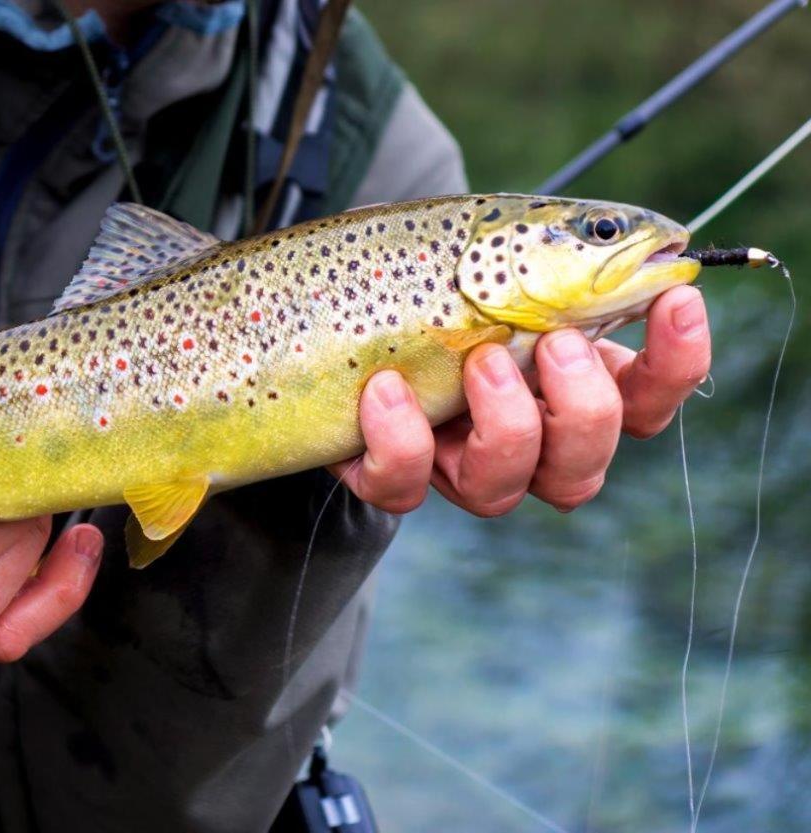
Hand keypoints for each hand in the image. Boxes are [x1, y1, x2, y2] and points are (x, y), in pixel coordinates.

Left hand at [332, 284, 710, 515]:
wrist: (337, 298)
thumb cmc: (432, 273)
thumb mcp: (494, 253)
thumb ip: (557, 257)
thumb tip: (638, 238)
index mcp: (564, 383)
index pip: (646, 399)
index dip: (676, 363)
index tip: (676, 296)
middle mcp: (520, 439)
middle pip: (582, 467)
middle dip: (583, 409)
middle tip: (554, 340)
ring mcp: (453, 463)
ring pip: (502, 491)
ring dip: (503, 426)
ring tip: (479, 359)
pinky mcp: (388, 473)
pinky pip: (402, 488)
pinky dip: (400, 441)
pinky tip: (384, 388)